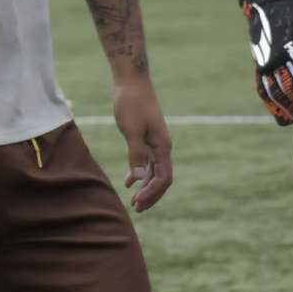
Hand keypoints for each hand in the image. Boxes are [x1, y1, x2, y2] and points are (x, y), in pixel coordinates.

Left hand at [112, 73, 173, 210]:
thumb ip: (136, 154)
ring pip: (154, 172)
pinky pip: (146, 162)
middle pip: (161, 178)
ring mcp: (155, 143)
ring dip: (145, 187)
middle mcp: (162, 147)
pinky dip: (139, 174)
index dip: (152, 192)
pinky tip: (129, 182)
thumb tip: (140, 178)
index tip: (137, 202)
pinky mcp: (146, 138)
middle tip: (136, 209)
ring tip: (133, 201)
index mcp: (162, 146)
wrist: (131, 82)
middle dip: (151, 195)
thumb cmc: (131, 103)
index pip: (164, 177)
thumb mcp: (131, 130)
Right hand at [242, 0, 292, 125]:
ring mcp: (264, 63)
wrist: (264, 1)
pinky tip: (281, 117)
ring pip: (275, 92)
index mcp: (288, 47)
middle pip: (290, 88)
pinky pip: (263, 88)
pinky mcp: (259, 65)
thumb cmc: (292, 9)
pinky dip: (272, 103)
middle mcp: (274, 58)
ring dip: (287, 108)